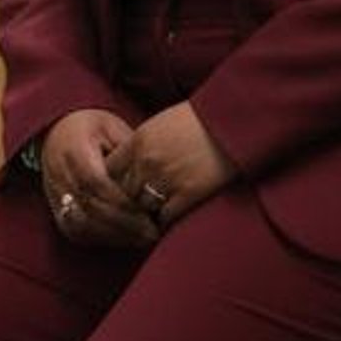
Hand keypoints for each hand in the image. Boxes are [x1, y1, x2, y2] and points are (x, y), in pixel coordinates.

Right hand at [37, 109, 156, 250]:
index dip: (121, 201)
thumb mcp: (112, 127)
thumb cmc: (92, 128)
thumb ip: (129, 151)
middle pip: (89, 208)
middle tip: (152, 233)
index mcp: (73, 149)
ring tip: (142, 239)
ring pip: (81, 225)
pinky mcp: (56, 211)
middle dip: (123, 225)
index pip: (95, 182)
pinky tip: (124, 240)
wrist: (56, 132)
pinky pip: (76, 232)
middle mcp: (59, 174)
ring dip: (113, 236)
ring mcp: (54, 195)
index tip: (149, 213)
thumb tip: (153, 178)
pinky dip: (101, 240)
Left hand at [104, 103, 236, 232]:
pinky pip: (163, 217)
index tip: (117, 188)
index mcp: (138, 141)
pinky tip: (164, 222)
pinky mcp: (187, 194)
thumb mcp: (162, 122)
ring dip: (143, 214)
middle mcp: (147, 161)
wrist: (231, 122)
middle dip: (125, 200)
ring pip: (140, 208)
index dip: (112, 181)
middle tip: (128, 210)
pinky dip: (162, 222)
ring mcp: (166, 179)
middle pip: (122, 192)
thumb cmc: (200, 118)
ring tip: (145, 219)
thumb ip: (142, 142)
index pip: (109, 169)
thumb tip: (129, 158)